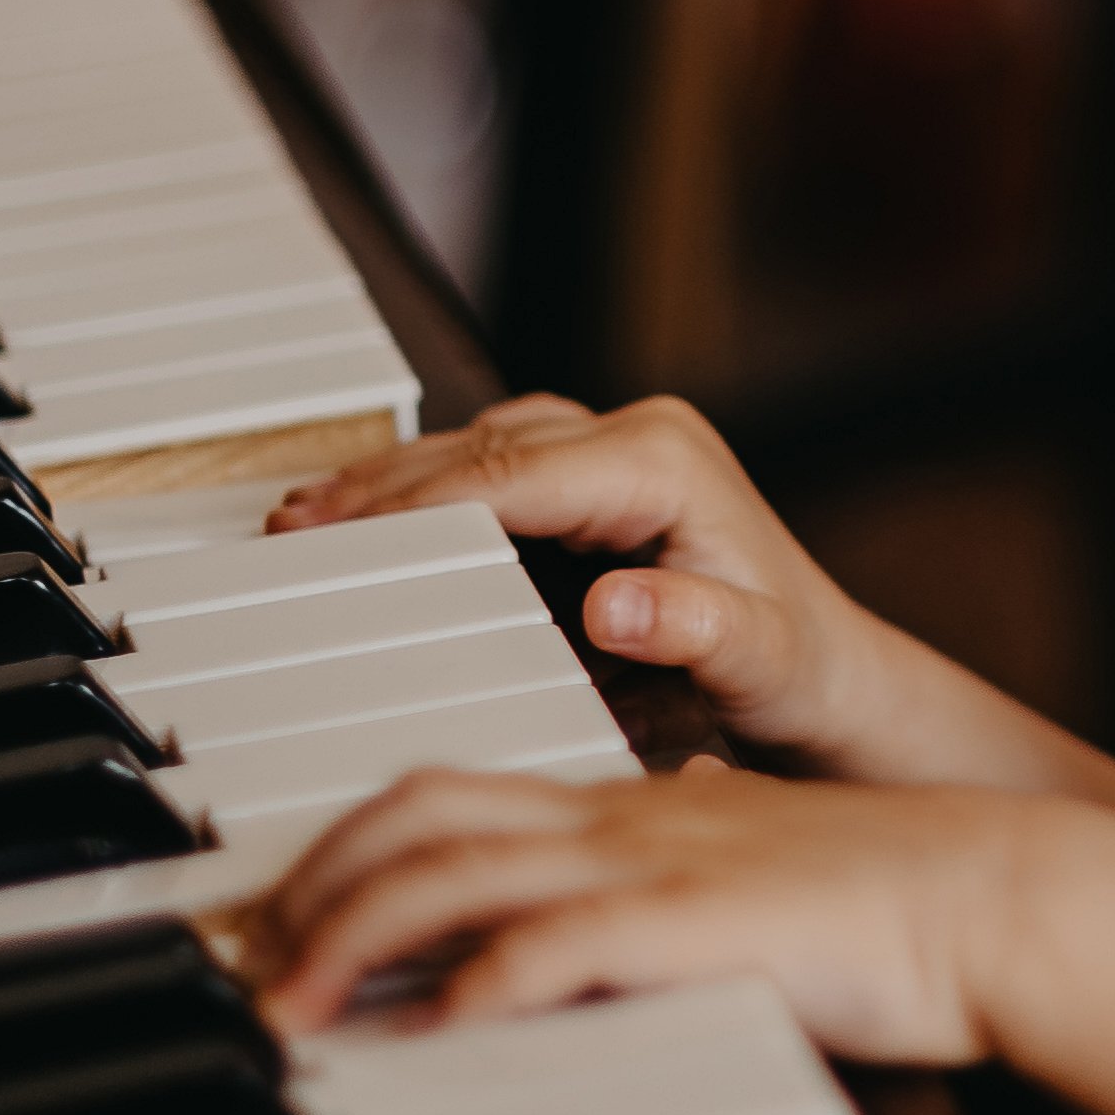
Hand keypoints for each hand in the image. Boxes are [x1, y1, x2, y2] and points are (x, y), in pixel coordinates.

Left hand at [243, 758, 1032, 1059]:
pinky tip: (428, 1034)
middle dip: (307, 887)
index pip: (446, 791)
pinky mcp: (694, 926)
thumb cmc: (884, 904)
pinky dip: (472, 986)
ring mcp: (653, 865)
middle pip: (417, 815)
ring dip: (348, 941)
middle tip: (247, 966)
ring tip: (288, 1015)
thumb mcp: (751, 872)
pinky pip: (555, 946)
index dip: (343, 846)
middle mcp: (621, 819)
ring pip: (454, 872)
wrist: (992, 899)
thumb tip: (618, 894)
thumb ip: (677, 872)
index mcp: (628, 804)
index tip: (281, 915)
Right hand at [273, 395, 888, 771]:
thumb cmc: (795, 673)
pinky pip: (491, 469)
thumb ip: (696, 626)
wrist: (825, 677)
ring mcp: (615, 449)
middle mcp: (639, 437)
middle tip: (288, 530)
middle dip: (381, 489)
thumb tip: (617, 603)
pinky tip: (369, 522)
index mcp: (664, 462)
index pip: (508, 476)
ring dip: (392, 484)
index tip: (333, 534)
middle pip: (479, 452)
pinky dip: (426, 493)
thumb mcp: (758, 661)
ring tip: (305, 521)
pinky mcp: (595, 476)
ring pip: (476, 450)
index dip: (413, 505)